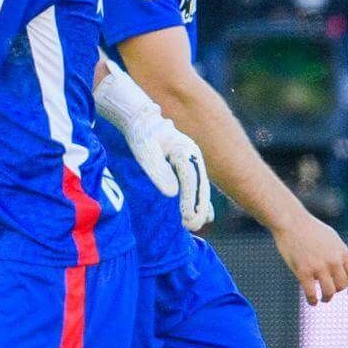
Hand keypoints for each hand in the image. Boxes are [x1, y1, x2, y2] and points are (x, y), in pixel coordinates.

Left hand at [121, 113, 212, 230]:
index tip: (188, 218)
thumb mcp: (144, 150)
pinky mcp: (187, 167)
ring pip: (200, 187)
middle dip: (198, 207)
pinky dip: (201, 201)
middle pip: (200, 185)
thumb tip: (172, 193)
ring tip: (195, 225)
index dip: (191, 200)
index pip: (191, 180)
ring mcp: (192, 162)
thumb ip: (157, 170)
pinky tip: (206, 216)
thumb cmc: (141, 134)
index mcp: (185, 151)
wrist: (141, 120)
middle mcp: (193, 157)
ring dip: (200, 207)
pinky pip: (197, 187)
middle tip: (192, 226)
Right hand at [272, 213, 347, 305]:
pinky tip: (312, 302)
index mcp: (342, 252)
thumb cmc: (309, 228)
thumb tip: (342, 267)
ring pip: (329, 292)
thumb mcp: (331, 238)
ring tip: (323, 299)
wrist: (289, 221)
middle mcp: (333, 261)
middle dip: (337, 290)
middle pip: (342, 285)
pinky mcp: (303, 271)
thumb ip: (338, 253)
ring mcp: (318, 267)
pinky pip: (311, 292)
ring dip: (327, 298)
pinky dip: (313, 300)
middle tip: (329, 292)